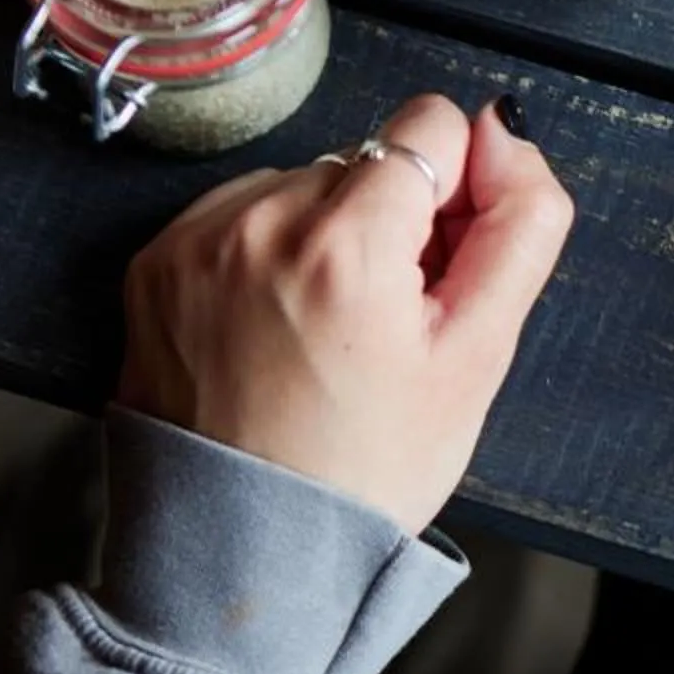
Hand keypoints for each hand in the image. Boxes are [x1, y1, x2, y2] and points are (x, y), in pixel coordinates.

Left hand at [118, 94, 572, 534]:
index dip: (455, 191)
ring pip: (302, 185)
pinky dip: (266, 254)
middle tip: (384, 323)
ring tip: (324, 333)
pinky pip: (237, 215)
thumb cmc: (365, 468)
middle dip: (387, 222)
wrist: (245, 548)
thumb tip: (506, 133)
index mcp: (345, 246)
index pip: (430, 126)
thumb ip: (519, 226)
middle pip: (365, 159)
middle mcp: (258, 223)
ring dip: (324, 235)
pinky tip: (275, 329)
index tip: (440, 264)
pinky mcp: (154, 262)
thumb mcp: (478, 358)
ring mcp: (195, 240)